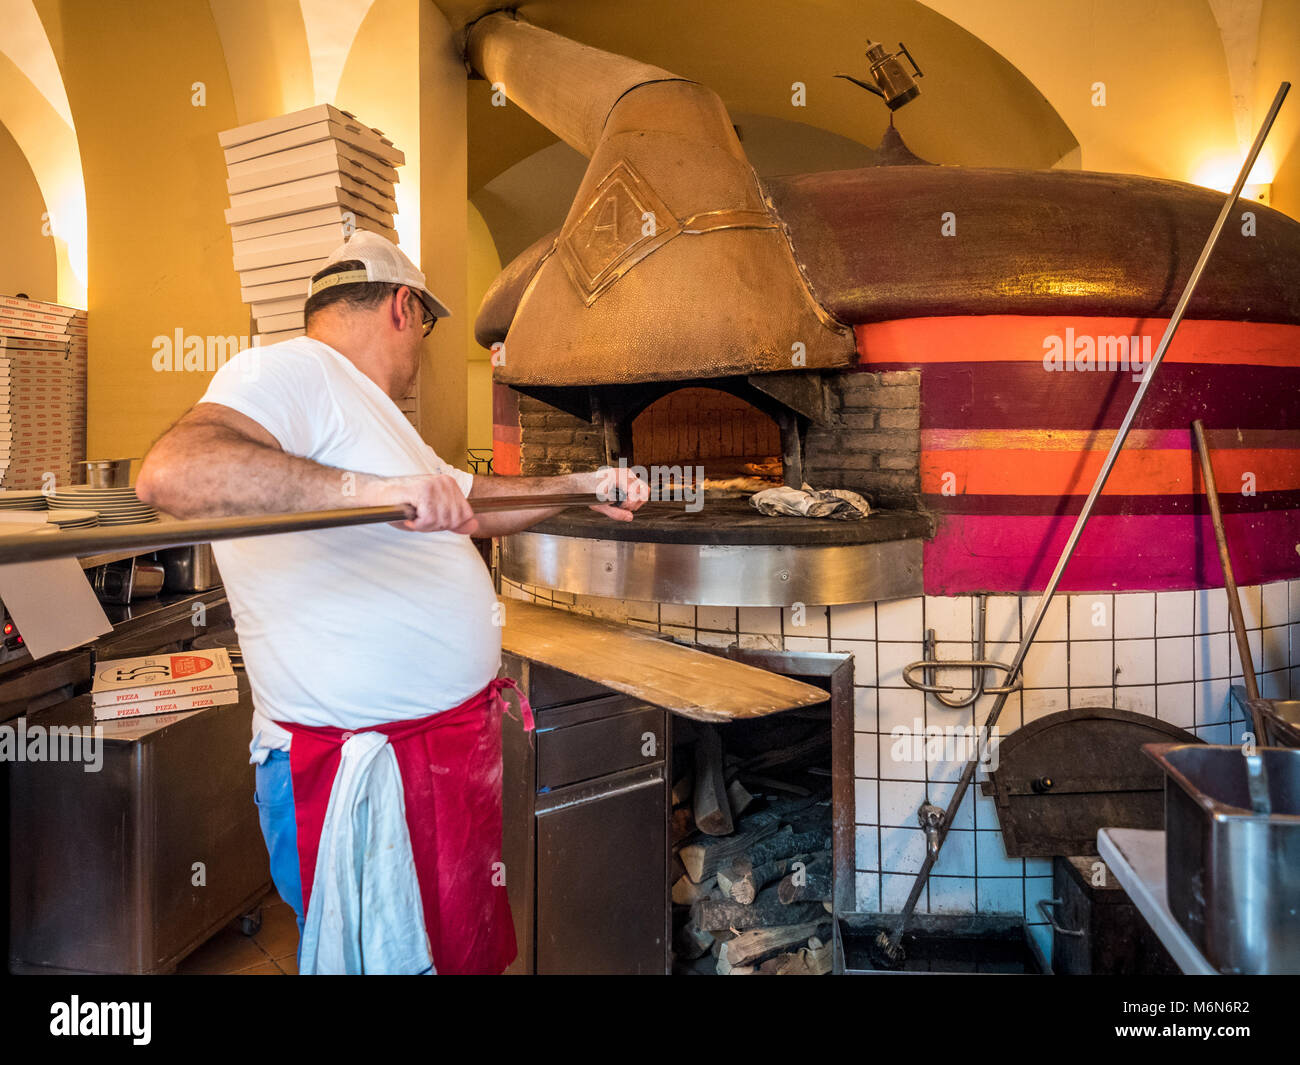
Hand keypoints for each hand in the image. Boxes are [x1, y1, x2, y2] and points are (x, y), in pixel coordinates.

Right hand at [362, 474, 477, 534]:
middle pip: (454, 519)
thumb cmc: (401, 505)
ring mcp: (434, 484)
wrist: (377, 497)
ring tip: (413, 516)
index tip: (431, 519)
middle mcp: (445, 482)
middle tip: (419, 519)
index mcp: (450, 485)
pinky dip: (418, 524)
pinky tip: (409, 516)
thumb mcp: (433, 516)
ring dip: (425, 525)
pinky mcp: (423, 490)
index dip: (448, 524)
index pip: (466, 515)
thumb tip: (474, 525)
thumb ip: (454, 521)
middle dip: (435, 526)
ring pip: (442, 520)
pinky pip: (430, 518)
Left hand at [588, 466, 649, 522]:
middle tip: (623, 506)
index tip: (621, 506)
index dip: (630, 503)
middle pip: (644, 490)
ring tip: (623, 504)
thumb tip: (630, 517)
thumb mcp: (600, 505)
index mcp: (617, 477)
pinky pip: (641, 488)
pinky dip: (635, 497)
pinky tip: (624, 500)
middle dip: (636, 502)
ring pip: (645, 490)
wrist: (584, 483)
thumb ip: (616, 513)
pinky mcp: (630, 478)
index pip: (636, 491)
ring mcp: (629, 474)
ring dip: (637, 500)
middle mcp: (626, 473)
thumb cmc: (589, 493)